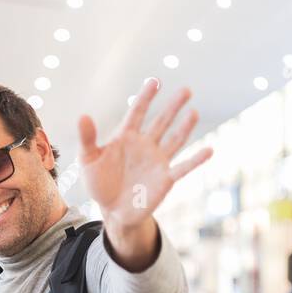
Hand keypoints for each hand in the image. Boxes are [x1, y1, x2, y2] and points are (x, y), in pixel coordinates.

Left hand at [77, 78, 214, 269]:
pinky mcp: (166, 178)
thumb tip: (82, 116)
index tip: (155, 81)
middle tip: (187, 90)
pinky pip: (183, 167)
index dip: (146, 97)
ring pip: (175, 140)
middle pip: (162, 121)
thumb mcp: (88, 161)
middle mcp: (145, 145)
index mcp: (126, 137)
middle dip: (173, 106)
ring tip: (194, 112)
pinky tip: (209, 150)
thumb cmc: (99, 183)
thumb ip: (87, 139)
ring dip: (185, 127)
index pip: (138, 112)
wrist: (112, 211)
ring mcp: (157, 161)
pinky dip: (196, 160)